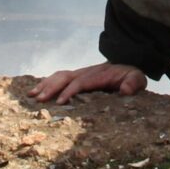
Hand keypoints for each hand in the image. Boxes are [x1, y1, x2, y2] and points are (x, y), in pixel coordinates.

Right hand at [28, 63, 146, 104]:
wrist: (127, 66)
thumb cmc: (130, 76)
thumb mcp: (137, 78)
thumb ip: (133, 82)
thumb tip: (126, 90)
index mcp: (97, 75)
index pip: (80, 82)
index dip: (69, 91)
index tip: (59, 102)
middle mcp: (85, 72)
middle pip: (64, 77)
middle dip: (51, 87)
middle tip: (38, 100)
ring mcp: (79, 74)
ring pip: (59, 76)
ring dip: (45, 84)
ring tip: (31, 95)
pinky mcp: (76, 77)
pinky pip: (59, 77)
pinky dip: (46, 82)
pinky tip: (35, 90)